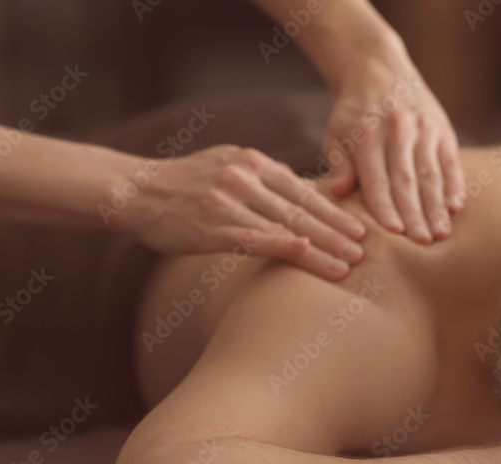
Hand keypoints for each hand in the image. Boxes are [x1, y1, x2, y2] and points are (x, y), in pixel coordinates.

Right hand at [117, 145, 367, 279]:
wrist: (134, 192)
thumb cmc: (183, 186)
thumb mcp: (226, 167)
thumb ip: (262, 180)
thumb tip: (301, 194)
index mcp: (253, 162)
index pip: (304, 190)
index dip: (335, 212)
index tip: (360, 229)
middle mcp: (246, 177)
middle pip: (303, 208)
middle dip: (338, 231)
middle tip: (366, 250)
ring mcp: (230, 201)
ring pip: (287, 226)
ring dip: (323, 247)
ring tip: (348, 265)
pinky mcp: (213, 225)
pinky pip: (258, 238)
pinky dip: (287, 249)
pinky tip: (310, 260)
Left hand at [322, 55, 466, 243]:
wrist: (378, 69)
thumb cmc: (353, 113)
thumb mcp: (336, 133)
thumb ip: (340, 163)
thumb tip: (340, 191)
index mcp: (367, 135)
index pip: (377, 180)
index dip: (386, 208)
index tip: (395, 234)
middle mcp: (397, 130)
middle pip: (407, 181)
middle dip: (415, 215)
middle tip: (422, 243)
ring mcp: (423, 128)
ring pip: (431, 174)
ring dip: (437, 206)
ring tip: (441, 234)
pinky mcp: (441, 127)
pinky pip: (450, 160)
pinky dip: (455, 185)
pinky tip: (456, 207)